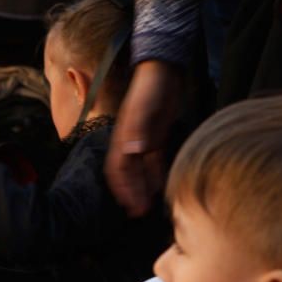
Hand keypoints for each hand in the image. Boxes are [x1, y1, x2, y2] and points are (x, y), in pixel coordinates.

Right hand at [104, 60, 183, 216]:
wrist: (164, 68)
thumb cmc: (152, 87)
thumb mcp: (146, 107)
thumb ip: (139, 129)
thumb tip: (132, 151)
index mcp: (123, 138)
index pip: (117, 169)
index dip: (121, 188)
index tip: (129, 205)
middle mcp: (130, 142)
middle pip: (127, 174)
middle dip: (131, 194)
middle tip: (139, 213)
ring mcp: (143, 140)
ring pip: (140, 170)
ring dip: (142, 188)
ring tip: (147, 207)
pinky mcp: (156, 137)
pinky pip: (153, 162)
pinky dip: (155, 175)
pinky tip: (162, 187)